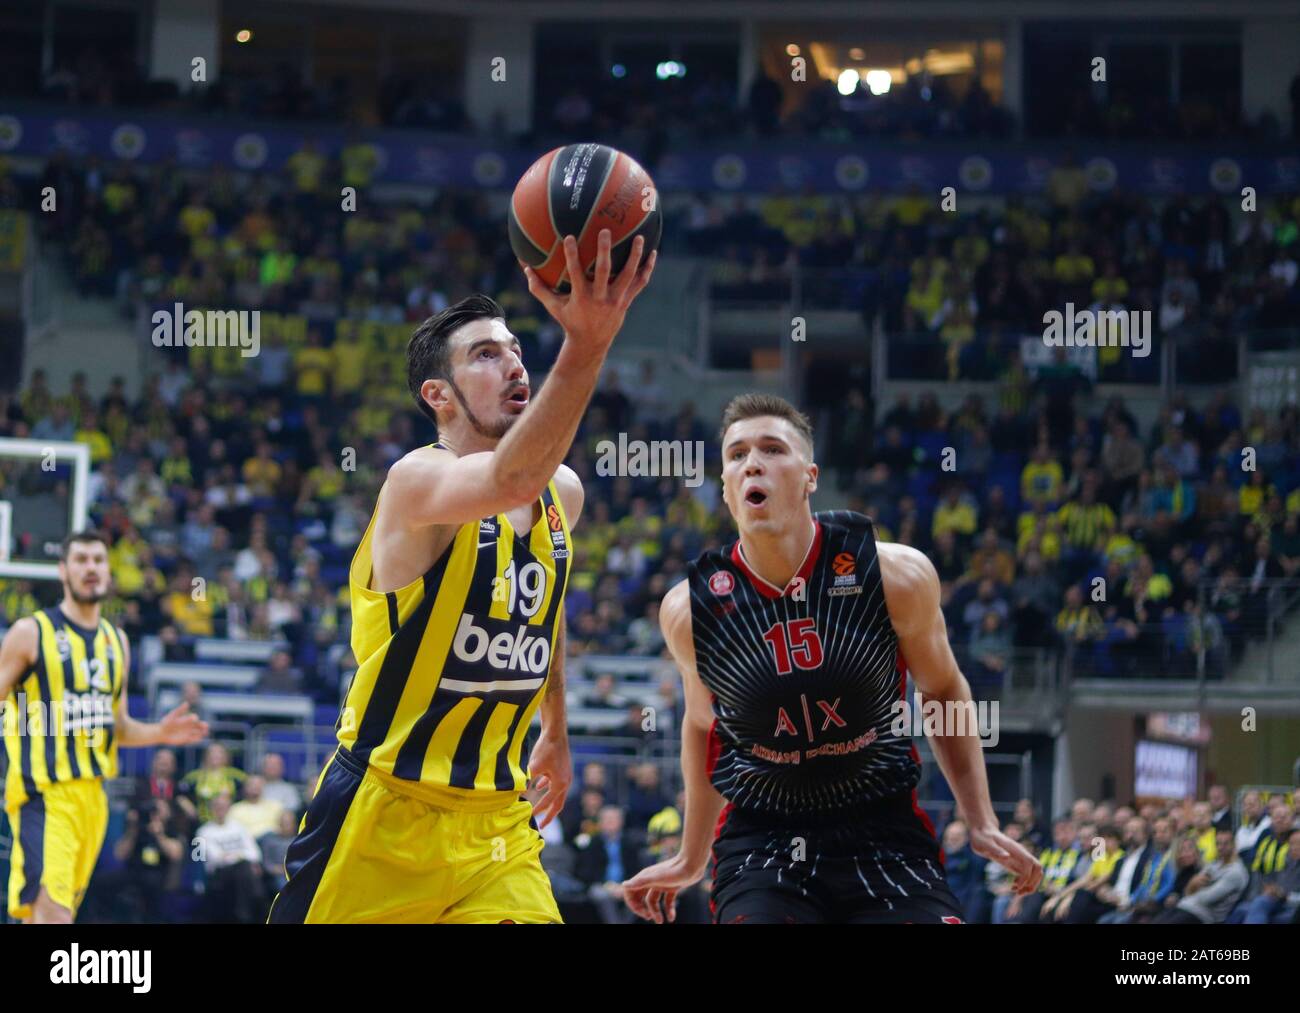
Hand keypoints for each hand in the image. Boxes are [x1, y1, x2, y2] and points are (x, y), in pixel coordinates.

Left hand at [158, 702, 208, 745]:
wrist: (161, 733)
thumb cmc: (166, 723)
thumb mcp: (172, 716)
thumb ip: (180, 710)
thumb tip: (187, 703)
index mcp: (187, 719)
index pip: (194, 718)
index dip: (195, 718)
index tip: (194, 719)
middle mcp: (189, 726)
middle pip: (200, 725)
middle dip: (204, 725)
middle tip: (206, 726)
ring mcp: (188, 733)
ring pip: (199, 732)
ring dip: (203, 732)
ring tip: (205, 733)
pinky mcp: (186, 739)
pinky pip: (194, 740)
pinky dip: (197, 739)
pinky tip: (199, 738)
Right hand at [523, 230, 655, 354]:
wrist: (591, 343)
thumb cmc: (570, 321)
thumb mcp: (553, 306)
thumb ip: (539, 287)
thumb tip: (525, 267)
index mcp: (581, 298)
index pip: (576, 273)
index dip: (572, 256)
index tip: (570, 237)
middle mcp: (600, 298)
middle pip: (605, 271)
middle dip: (604, 251)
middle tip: (606, 231)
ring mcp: (616, 300)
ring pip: (628, 275)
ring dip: (635, 256)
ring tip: (640, 238)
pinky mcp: (626, 302)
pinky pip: (639, 283)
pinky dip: (647, 269)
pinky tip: (653, 254)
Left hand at [525, 729, 570, 830]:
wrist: (555, 732)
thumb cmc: (546, 749)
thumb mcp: (533, 767)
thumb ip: (526, 781)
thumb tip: (515, 794)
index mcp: (560, 784)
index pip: (547, 803)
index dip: (537, 811)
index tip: (528, 817)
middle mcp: (566, 782)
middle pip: (558, 803)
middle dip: (549, 815)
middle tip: (542, 825)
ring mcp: (565, 775)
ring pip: (556, 793)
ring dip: (548, 800)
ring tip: (539, 807)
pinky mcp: (562, 768)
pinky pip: (555, 782)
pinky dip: (547, 786)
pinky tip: (538, 786)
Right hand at [623, 853, 707, 923]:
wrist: (693, 863)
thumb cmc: (674, 870)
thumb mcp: (656, 878)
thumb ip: (640, 882)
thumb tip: (623, 885)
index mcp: (644, 878)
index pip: (630, 892)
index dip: (632, 903)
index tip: (641, 912)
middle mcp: (651, 881)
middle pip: (640, 898)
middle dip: (642, 909)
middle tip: (649, 917)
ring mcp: (662, 884)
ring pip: (654, 901)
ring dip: (656, 912)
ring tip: (661, 922)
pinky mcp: (672, 887)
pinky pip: (667, 901)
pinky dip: (669, 909)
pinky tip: (671, 918)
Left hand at [970, 825, 1042, 895]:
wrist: (982, 831)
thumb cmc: (982, 836)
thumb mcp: (984, 843)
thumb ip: (995, 849)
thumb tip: (1007, 857)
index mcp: (1014, 848)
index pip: (1029, 863)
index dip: (1026, 876)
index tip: (1015, 886)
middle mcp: (1020, 853)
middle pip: (1038, 868)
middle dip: (1032, 883)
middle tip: (1019, 892)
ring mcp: (1019, 858)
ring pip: (1035, 872)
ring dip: (1031, 885)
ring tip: (1018, 892)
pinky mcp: (1016, 863)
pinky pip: (1028, 874)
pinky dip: (1025, 883)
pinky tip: (1014, 887)